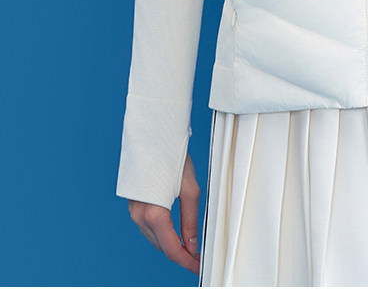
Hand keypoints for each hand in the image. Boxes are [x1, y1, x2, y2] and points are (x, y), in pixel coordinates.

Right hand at [128, 152, 200, 274]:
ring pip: (154, 239)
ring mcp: (133, 212)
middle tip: (198, 258)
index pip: (172, 249)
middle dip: (180, 255)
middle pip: (162, 247)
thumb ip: (190, 221)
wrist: (152, 137)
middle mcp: (140, 217)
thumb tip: (192, 244)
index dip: (187, 262)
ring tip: (189, 247)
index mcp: (154, 214)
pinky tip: (173, 232)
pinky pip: (148, 228)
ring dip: (170, 245)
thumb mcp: (189, 189)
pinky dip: (161, 234)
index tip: (199, 266)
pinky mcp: (133, 206)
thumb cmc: (172, 158)